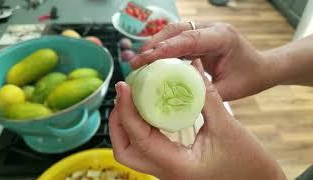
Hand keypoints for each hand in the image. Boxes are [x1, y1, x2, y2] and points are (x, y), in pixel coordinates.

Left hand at [109, 60, 284, 179]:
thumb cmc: (248, 163)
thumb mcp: (227, 128)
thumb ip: (207, 96)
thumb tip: (192, 67)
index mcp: (176, 165)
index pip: (138, 137)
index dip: (126, 109)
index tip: (124, 86)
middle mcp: (166, 172)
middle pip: (124, 150)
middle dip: (118, 121)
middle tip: (124, 95)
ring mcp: (167, 171)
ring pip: (132, 151)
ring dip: (126, 125)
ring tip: (132, 99)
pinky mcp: (171, 165)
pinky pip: (146, 148)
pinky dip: (140, 128)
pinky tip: (148, 110)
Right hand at [130, 22, 276, 100]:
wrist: (261, 67)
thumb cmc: (249, 78)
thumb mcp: (229, 90)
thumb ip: (204, 91)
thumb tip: (176, 92)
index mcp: (222, 38)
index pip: (188, 39)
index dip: (164, 48)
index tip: (144, 59)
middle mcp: (212, 28)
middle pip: (176, 29)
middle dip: (153, 44)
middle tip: (135, 62)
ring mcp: (205, 29)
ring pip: (174, 31)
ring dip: (155, 44)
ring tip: (139, 60)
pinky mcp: (200, 35)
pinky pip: (178, 38)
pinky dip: (163, 47)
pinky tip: (152, 59)